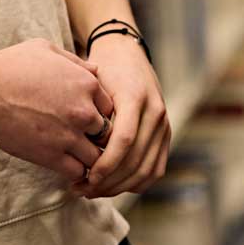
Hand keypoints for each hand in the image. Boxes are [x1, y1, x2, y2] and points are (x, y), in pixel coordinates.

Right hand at [0, 39, 114, 183]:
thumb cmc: (11, 65)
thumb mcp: (47, 50)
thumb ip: (76, 62)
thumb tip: (96, 71)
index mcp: (86, 83)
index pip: (110, 107)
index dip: (98, 113)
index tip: (84, 117)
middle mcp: (83, 111)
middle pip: (107, 133)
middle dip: (95, 136)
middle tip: (80, 137)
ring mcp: (69, 135)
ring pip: (96, 156)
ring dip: (87, 156)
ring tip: (74, 155)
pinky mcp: (52, 156)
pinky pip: (77, 171)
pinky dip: (75, 171)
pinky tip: (65, 165)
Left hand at [74, 37, 167, 198]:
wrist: (126, 54)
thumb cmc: (102, 69)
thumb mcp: (92, 83)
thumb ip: (89, 113)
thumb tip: (77, 151)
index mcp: (136, 96)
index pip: (124, 140)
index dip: (105, 164)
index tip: (84, 177)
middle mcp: (155, 111)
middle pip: (135, 160)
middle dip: (108, 181)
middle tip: (81, 189)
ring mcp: (164, 124)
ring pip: (146, 170)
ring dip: (120, 187)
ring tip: (93, 191)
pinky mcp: (165, 134)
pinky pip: (155, 169)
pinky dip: (136, 183)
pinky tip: (113, 187)